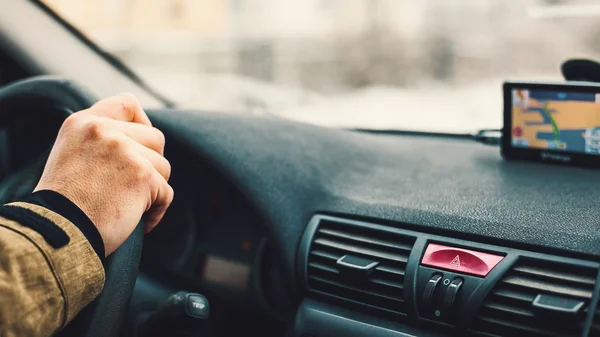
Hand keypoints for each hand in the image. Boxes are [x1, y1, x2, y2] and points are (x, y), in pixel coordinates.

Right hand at [35, 94, 172, 255]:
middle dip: (151, 163)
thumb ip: (100, 139)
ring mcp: (125, 152)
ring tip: (131, 206)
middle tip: (133, 186)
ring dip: (154, 189)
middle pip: (155, 138)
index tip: (141, 145)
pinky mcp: (143, 176)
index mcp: (84, 122)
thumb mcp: (71, 154)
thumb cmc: (62, 204)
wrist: (57, 233)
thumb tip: (140, 137)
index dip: (142, 123)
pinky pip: (166, 193)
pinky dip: (157, 212)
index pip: (128, 103)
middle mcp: (104, 131)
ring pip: (164, 166)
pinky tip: (139, 223)